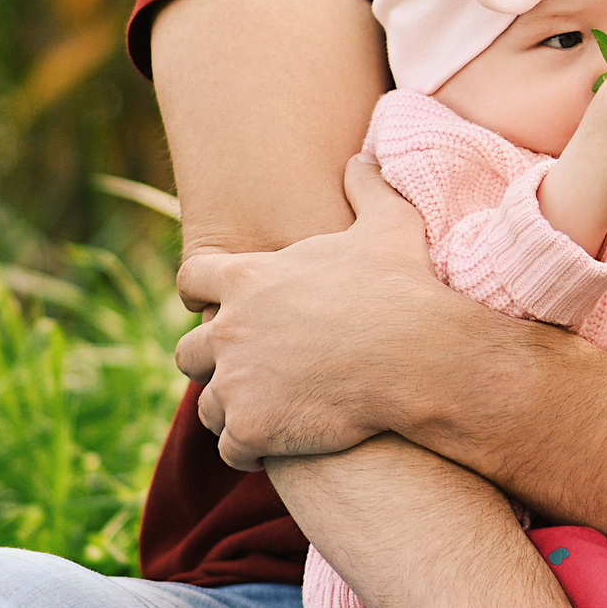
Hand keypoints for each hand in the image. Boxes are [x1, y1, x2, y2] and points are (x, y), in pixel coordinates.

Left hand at [175, 156, 493, 468]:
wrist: (419, 358)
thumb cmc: (404, 289)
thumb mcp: (389, 225)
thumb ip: (367, 187)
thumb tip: (362, 157)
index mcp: (247, 278)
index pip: (191, 280)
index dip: (200, 293)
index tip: (214, 306)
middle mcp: (228, 329)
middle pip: (187, 351)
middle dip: (211, 362)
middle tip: (246, 371)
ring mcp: (235, 383)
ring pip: (208, 405)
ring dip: (232, 410)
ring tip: (266, 415)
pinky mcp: (251, 428)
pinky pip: (231, 449)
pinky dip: (251, 450)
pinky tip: (279, 447)